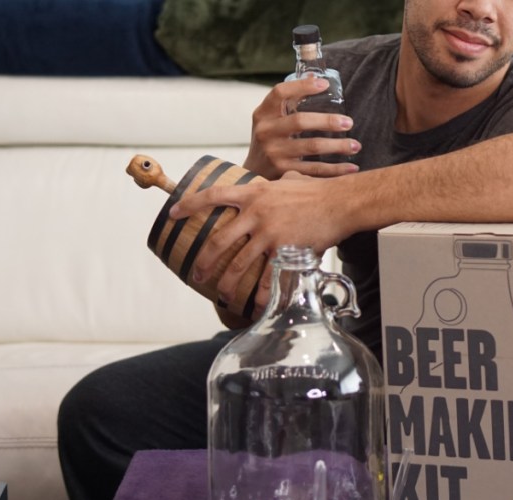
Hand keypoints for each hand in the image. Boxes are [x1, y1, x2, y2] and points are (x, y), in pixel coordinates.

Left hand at [169, 170, 355, 313]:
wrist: (340, 202)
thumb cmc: (318, 192)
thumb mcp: (288, 182)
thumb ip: (273, 186)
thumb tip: (274, 183)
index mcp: (253, 193)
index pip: (213, 195)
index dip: (189, 204)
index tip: (172, 214)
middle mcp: (256, 213)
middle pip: (220, 241)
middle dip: (205, 261)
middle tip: (197, 274)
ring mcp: (269, 233)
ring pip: (239, 264)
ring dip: (228, 283)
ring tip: (223, 295)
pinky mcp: (285, 250)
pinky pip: (268, 277)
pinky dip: (262, 294)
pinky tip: (257, 305)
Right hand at [245, 77, 361, 177]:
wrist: (253, 172)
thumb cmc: (270, 138)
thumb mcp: (271, 118)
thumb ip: (289, 102)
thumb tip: (317, 78)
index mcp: (263, 113)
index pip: (280, 93)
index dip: (302, 86)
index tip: (325, 84)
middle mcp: (266, 131)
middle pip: (300, 121)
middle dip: (328, 121)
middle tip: (349, 122)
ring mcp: (274, 153)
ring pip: (311, 146)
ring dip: (338, 146)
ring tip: (356, 145)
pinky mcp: (283, 172)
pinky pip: (314, 170)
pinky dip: (335, 170)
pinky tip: (351, 167)